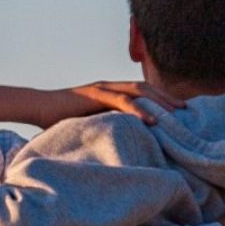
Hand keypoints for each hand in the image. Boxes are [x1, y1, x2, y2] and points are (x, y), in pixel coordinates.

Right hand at [50, 80, 179, 124]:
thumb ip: (107, 124)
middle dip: (167, 98)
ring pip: (138, 91)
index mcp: (110, 91)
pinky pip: (121, 101)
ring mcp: (103, 88)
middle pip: (146, 88)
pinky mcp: (94, 95)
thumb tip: (124, 139)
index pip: (143, 92)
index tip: (179, 112)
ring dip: (159, 102)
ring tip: (175, 115)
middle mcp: (110, 86)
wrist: (38, 107)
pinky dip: (138, 110)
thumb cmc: (60, 118)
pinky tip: (151, 121)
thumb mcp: (91, 120)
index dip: (162, 99)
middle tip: (186, 111)